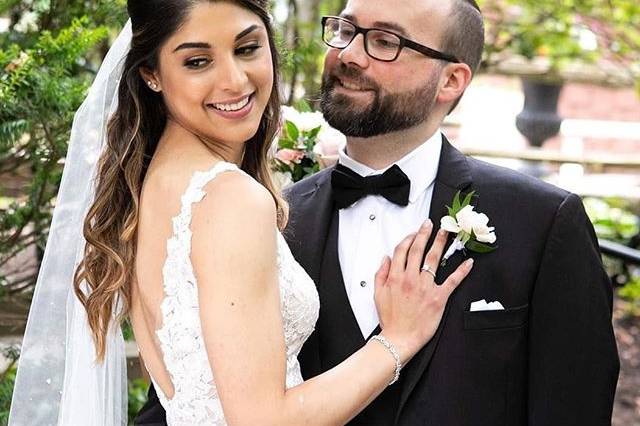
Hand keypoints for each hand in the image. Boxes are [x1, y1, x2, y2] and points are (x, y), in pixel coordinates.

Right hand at [374, 219, 472, 363]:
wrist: (399, 338)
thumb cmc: (390, 319)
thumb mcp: (378, 294)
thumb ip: (381, 274)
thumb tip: (385, 258)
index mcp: (396, 277)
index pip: (402, 251)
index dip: (408, 239)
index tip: (413, 233)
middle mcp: (411, 279)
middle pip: (418, 250)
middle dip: (425, 234)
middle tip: (430, 224)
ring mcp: (426, 287)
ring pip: (434, 260)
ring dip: (440, 243)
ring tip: (446, 233)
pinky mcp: (439, 298)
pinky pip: (452, 281)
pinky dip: (462, 271)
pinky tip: (468, 263)